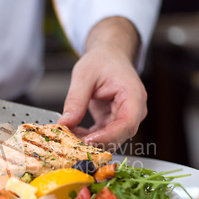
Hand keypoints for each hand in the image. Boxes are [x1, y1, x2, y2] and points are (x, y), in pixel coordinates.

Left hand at [58, 17, 146, 150]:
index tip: (87, 140)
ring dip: (88, 141)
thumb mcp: (84, 76)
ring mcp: (124, 118)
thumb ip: (75, 100)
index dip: (108, 136)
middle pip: (119, 136)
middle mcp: (133, 110)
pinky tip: (72, 132)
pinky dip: (86, 136)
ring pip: (109, 139)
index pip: (127, 124)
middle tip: (71, 142)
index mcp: (133, 95)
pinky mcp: (113, 122)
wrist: (108, 56)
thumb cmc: (102, 61)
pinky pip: (101, 135)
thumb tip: (65, 124)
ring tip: (67, 136)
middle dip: (95, 142)